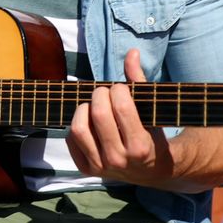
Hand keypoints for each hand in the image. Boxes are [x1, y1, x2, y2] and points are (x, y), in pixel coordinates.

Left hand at [65, 49, 174, 185]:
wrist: (151, 170)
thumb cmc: (151, 134)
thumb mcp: (150, 111)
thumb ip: (139, 81)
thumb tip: (132, 52)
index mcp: (139, 146)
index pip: (122, 107)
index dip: (118, 90)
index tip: (120, 88)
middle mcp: (119, 159)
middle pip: (98, 115)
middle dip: (100, 94)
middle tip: (104, 92)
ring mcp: (101, 166)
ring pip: (79, 128)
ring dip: (84, 108)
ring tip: (94, 104)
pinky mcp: (87, 169)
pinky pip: (70, 139)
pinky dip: (77, 124)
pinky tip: (88, 120)